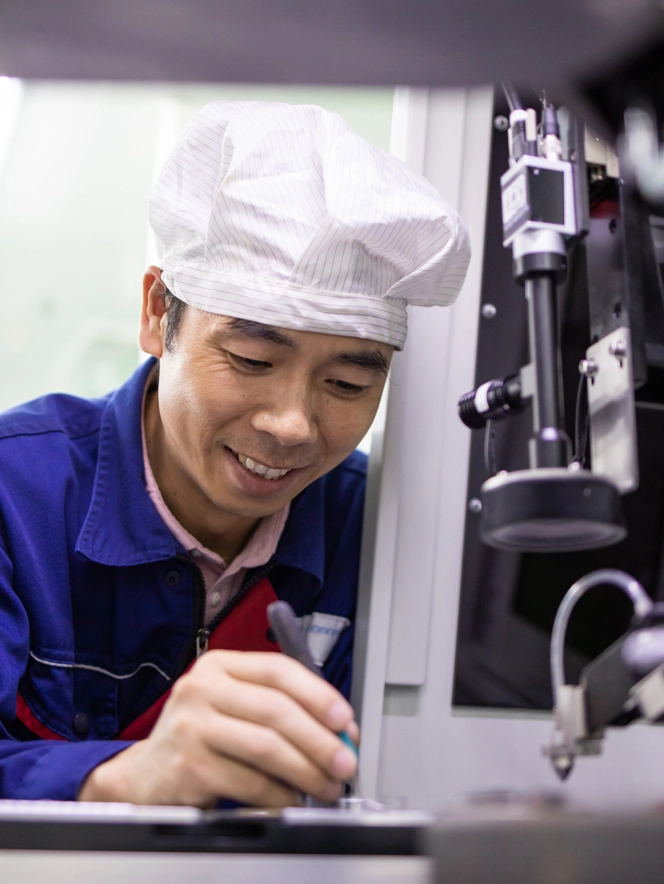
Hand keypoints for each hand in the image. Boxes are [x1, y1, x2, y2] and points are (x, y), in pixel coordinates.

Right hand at [78, 650, 358, 807]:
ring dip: (306, 771)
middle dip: (320, 740)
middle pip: (276, 710)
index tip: (344, 719)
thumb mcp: (234, 706)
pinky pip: (249, 782)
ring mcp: (191, 726)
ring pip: (266, 747)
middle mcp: (201, 688)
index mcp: (220, 665)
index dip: (318, 694)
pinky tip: (291, 800)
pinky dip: (279, 796)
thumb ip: (280, 708)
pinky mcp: (187, 765)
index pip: (278, 670)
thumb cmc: (201, 736)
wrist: (146, 773)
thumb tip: (339, 730)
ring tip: (325, 786)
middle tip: (345, 761)